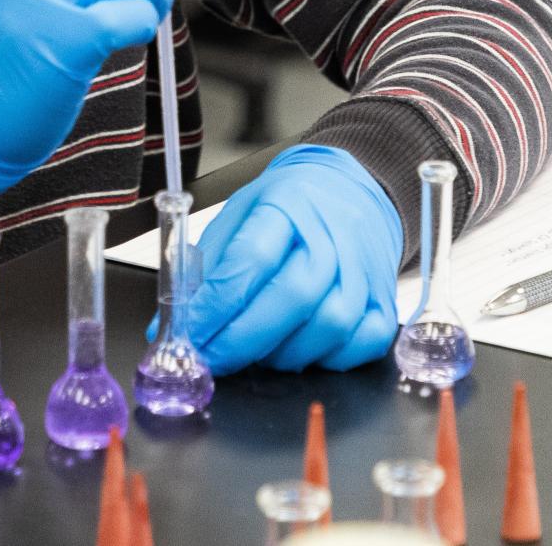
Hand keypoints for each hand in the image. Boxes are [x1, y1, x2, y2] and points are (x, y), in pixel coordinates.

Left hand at [151, 145, 402, 373]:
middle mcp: (332, 235)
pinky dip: (325, 359)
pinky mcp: (384, 298)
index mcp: (286, 205)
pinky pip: (361, 343)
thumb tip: (167, 327)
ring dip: (281, 355)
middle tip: (211, 359)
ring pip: (329, 327)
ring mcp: (364, 268)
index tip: (189, 335)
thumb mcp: (236, 218)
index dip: (215, 305)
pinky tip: (298, 350)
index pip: (250, 260)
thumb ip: (203, 272)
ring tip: (254, 351)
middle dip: (242, 340)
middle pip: (292, 297)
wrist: (348, 192)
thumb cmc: (286, 209)